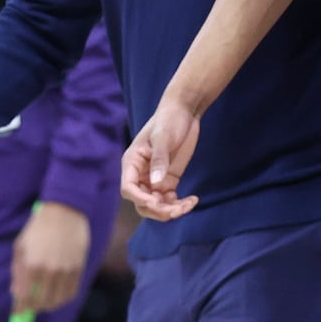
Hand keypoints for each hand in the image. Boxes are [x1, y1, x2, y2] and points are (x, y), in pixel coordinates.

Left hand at [11, 203, 91, 314]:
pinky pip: (72, 292)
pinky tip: (58, 296)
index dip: (20, 307)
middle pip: (41, 302)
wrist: (65, 211)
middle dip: (34, 307)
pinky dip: (63, 299)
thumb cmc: (38, 228)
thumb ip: (17, 271)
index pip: (25, 297)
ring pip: (58, 300)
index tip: (18, 312)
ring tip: (45, 302)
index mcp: (32, 264)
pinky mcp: (79, 267)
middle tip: (31, 306)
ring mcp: (66, 269)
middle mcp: (49, 270)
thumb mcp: (21, 246)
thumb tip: (15, 293)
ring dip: (49, 305)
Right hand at [120, 97, 200, 220]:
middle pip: (142, 203)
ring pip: (156, 205)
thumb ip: (159, 159)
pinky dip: (179, 205)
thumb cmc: (169, 119)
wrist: (184, 111)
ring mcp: (155, 179)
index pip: (128, 188)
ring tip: (188, 205)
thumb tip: (156, 183)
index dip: (139, 199)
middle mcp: (141, 174)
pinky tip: (192, 200)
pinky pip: (169, 200)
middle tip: (176, 210)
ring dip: (170, 211)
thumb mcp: (163, 136)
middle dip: (157, 210)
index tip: (156, 202)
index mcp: (132, 162)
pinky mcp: (168, 180)